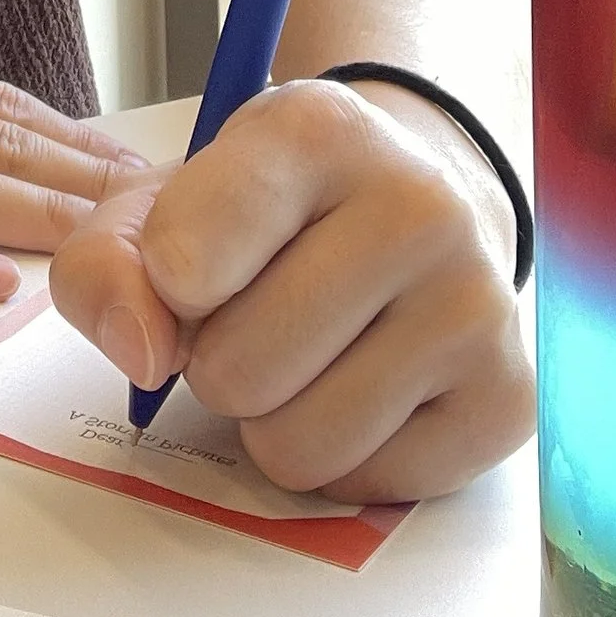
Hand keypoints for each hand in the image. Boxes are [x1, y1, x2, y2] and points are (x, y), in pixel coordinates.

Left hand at [47, 78, 533, 500]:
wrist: (422, 200)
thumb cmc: (274, 208)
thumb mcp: (168, 199)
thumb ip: (107, 264)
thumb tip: (143, 354)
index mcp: (318, 131)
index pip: (184, 258)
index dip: (164, 287)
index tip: (191, 265)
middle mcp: (418, 207)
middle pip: (237, 371)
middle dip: (219, 363)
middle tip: (259, 313)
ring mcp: (477, 305)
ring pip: (298, 445)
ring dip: (275, 419)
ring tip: (309, 352)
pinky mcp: (508, 398)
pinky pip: (364, 486)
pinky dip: (343, 457)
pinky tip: (367, 383)